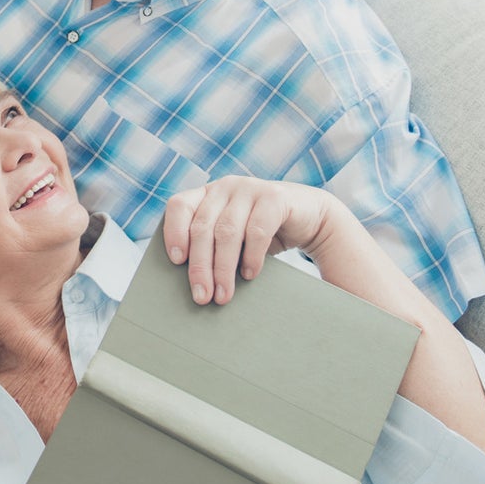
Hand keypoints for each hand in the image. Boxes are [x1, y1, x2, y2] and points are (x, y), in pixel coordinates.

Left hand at [163, 176, 334, 304]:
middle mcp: (225, 187)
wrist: (310, 218)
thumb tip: (193, 285)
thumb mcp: (233, 238)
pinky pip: (257, 230)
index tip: (176, 261)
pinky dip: (251, 257)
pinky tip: (250, 275)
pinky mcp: (275, 197)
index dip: (173, 232)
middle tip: (202, 297)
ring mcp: (250, 188)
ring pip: (227, 232)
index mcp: (207, 194)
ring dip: (223, 268)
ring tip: (223, 295)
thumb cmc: (262, 234)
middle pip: (202, 227)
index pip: (179, 206)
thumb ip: (212, 248)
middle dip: (200, 266)